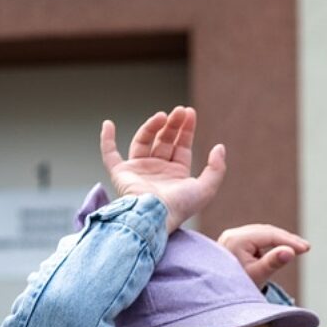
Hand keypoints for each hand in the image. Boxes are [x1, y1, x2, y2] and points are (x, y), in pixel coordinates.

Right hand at [100, 106, 226, 232]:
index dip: (186, 129)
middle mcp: (158, 170)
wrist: (155, 216)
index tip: (190, 112)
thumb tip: (220, 147)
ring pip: (143, 141)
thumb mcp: (207, 188)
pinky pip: (110, 154)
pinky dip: (106, 139)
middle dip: (172, 124)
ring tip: (162, 115)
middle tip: (179, 110)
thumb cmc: (181, 206)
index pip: (181, 145)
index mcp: (176, 173)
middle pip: (164, 140)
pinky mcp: (121, 173)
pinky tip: (108, 124)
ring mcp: (139, 170)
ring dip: (151, 126)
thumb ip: (217, 168)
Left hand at [218, 224, 310, 288]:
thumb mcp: (257, 275)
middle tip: (306, 247)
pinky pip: (258, 237)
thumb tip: (290, 252)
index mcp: (236, 240)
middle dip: (287, 239)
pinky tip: (284, 248)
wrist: (219, 294)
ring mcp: (234, 236)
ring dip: (282, 240)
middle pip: (266, 232)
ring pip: (263, 233)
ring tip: (299, 248)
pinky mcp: (236, 240)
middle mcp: (233, 234)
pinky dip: (273, 242)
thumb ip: (273, 262)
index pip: (268, 236)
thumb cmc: (238, 286)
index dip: (289, 241)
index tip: (306, 249)